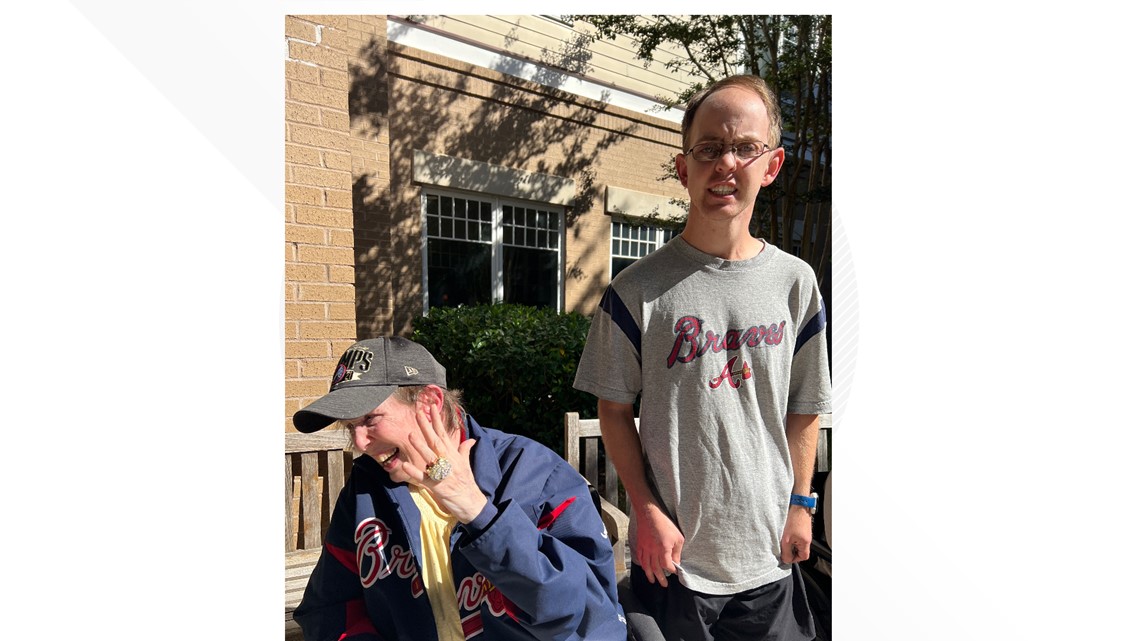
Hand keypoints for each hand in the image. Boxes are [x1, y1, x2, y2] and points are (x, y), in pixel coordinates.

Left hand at [401, 400, 487, 523]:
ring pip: (430, 457)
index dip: (437, 420)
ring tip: (411, 435)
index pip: (444, 433)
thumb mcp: (466, 464)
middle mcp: (448, 461)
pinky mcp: (437, 486)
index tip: (431, 407)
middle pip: (435, 441)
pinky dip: (415, 472)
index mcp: (453, 454)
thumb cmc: (467, 483)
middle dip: (427, 427)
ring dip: (420, 446)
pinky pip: (424, 478)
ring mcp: (442, 473)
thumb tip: (471, 439)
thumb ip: (465, 450)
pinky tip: (405, 465)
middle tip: (418, 413)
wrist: (472, 503)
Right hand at [634, 502, 683, 587]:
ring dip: (650, 575)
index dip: (671, 571)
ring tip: (652, 581)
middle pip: (656, 569)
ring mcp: (645, 549)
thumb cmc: (665, 524)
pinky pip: (641, 558)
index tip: (675, 573)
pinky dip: (643, 565)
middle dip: (661, 578)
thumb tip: (676, 562)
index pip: (667, 566)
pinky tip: (645, 568)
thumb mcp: (678, 537)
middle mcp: (653, 551)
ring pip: (647, 566)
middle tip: (664, 585)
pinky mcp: (640, 545)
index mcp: (663, 550)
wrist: (649, 513)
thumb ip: (677, 552)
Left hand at [779, 507, 812, 563]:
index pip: (803, 557)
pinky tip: (786, 532)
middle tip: (783, 546)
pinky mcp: (802, 528)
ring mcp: (805, 533)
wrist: (798, 505)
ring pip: (797, 543)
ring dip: (790, 543)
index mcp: (806, 543)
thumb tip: (786, 559)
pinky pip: (797, 536)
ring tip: (784, 538)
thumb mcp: (786, 539)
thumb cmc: (794, 520)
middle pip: (800, 551)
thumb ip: (786, 551)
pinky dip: (791, 536)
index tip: (786, 555)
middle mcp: (807, 539)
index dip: (794, 558)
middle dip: (791, 550)